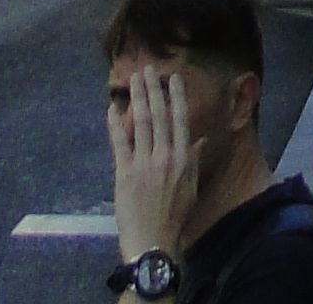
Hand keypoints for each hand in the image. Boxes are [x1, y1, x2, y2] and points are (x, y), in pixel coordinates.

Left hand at [109, 62, 201, 266]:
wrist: (152, 244)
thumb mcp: (190, 189)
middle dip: (153, 89)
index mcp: (182, 159)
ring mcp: (143, 163)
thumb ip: (193, 161)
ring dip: (137, 98)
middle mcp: (164, 156)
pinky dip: (115, 124)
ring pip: (141, 122)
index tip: (173, 77)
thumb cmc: (174, 218)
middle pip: (159, 115)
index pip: (180, 120)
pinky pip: (119, 143)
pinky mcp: (124, 173)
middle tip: (148, 68)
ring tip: (134, 79)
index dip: (176, 96)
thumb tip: (201, 139)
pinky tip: (111, 109)